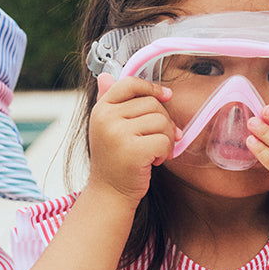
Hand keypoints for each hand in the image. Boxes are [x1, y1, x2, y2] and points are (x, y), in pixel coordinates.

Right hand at [87, 75, 179, 203]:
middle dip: (164, 122)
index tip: (167, 96)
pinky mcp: (133, 151)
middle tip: (160, 140)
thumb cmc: (114, 161)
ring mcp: (118, 134)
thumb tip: (106, 75)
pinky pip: (164, 140)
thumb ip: (108, 102)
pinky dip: (165, 152)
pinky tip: (155, 162)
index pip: (130, 84)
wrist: (109, 194)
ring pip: (161, 121)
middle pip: (152, 104)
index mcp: (101, 109)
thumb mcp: (107, 128)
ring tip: (156, 152)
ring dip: (166, 139)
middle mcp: (106, 119)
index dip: (152, 88)